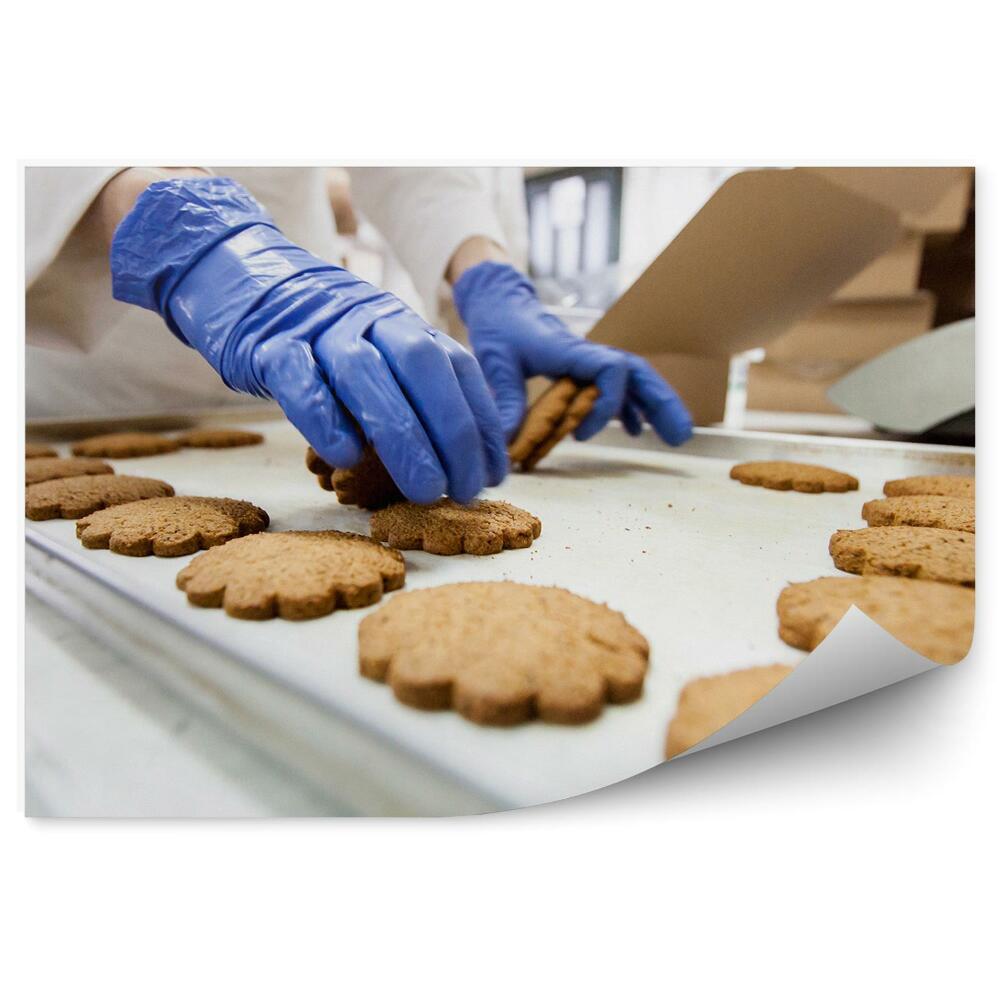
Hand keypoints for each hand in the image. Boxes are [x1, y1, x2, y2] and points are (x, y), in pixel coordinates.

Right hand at [110, 177, 507, 503]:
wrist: (238, 279)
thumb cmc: (318, 338)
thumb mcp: (375, 348)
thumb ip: (412, 388)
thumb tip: (464, 455)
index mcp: (401, 322)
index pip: (456, 368)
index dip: (481, 423)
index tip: (494, 475)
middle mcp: (368, 319)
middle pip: (423, 367)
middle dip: (454, 433)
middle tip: (464, 490)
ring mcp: (317, 329)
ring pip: (367, 376)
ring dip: (404, 437)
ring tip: (425, 490)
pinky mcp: (268, 347)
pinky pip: (300, 381)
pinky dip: (325, 420)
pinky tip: (345, 459)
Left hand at [452, 261, 692, 445]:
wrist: (500, 303)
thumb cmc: (499, 327)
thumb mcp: (495, 363)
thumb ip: (505, 401)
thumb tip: (505, 444)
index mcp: (572, 350)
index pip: (613, 369)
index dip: (608, 403)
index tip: (580, 433)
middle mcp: (588, 355)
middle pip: (639, 374)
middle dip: (662, 404)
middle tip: (682, 437)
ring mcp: (589, 361)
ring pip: (634, 381)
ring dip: (657, 406)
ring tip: (677, 437)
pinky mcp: (584, 368)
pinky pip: (617, 387)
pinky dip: (630, 407)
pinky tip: (636, 430)